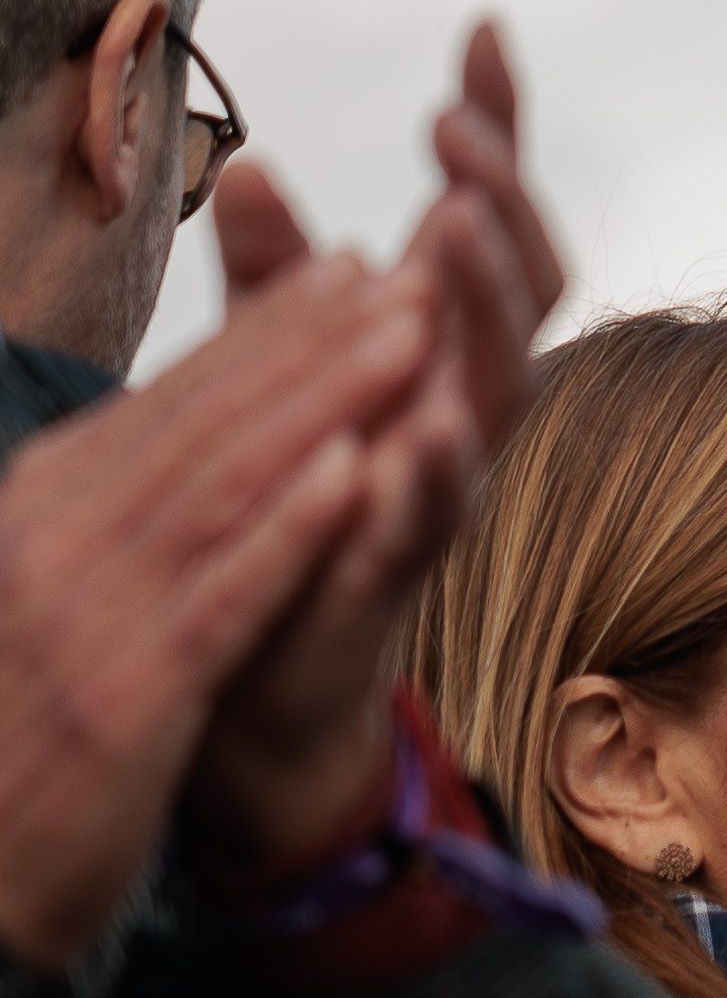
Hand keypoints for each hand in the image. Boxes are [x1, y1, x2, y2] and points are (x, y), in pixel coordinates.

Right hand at [0, 256, 432, 967]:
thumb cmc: (14, 731)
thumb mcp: (51, 595)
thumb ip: (106, 513)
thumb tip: (172, 443)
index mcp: (45, 506)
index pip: (176, 399)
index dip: (274, 331)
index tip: (361, 269)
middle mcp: (57, 537)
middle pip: (208, 418)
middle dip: (317, 337)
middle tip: (415, 267)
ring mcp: (87, 612)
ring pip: (227, 481)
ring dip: (324, 398)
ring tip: (413, 331)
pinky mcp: (125, 695)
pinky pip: (223, 593)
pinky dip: (291, 527)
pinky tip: (360, 474)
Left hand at [184, 24, 568, 875]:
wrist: (267, 678)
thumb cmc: (287, 512)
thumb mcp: (273, 375)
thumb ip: (272, 283)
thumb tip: (256, 164)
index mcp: (444, 347)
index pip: (490, 219)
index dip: (497, 130)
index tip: (481, 31)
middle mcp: (470, 405)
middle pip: (525, 288)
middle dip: (500, 203)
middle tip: (453, 131)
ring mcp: (449, 483)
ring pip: (502, 389)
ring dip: (490, 311)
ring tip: (458, 235)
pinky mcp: (402, 567)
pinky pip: (435, 515)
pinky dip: (434, 472)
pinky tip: (420, 428)